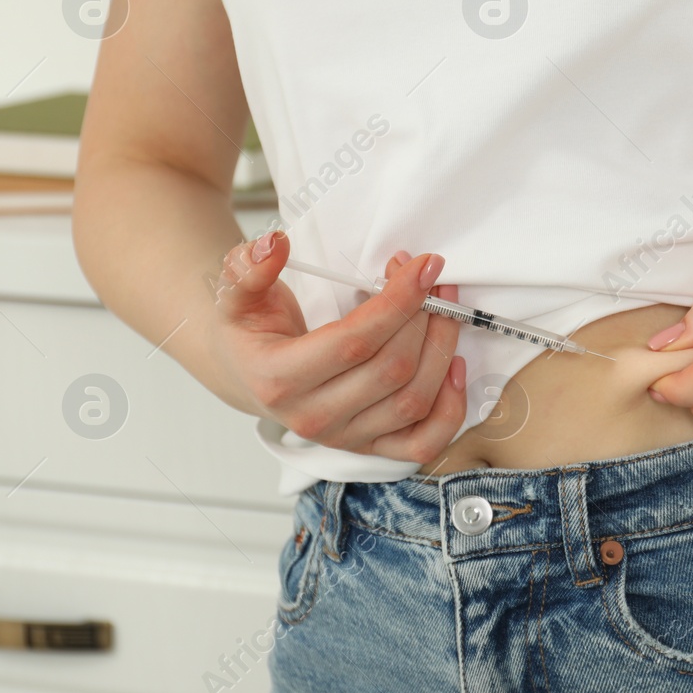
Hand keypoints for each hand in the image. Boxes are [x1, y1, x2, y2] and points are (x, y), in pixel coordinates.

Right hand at [208, 231, 466, 462]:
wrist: (248, 373)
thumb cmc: (250, 330)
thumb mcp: (237, 294)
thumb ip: (249, 268)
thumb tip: (275, 244)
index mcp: (279, 380)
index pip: (354, 342)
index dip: (398, 302)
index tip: (424, 266)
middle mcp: (313, 418)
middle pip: (392, 369)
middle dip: (425, 318)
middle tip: (434, 280)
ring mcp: (344, 438)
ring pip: (413, 402)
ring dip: (443, 349)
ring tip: (446, 308)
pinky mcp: (368, 448)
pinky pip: (423, 443)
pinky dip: (450, 409)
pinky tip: (456, 365)